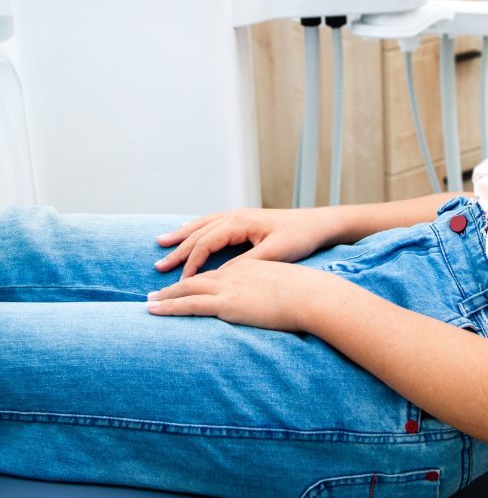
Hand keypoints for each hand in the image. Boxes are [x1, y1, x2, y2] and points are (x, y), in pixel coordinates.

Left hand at [147, 258, 329, 331]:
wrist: (312, 295)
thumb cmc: (307, 294)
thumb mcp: (286, 289)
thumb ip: (272, 294)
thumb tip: (270, 305)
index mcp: (248, 267)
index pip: (217, 273)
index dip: (198, 278)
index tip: (186, 286)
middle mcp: (234, 272)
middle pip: (196, 276)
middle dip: (174, 283)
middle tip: (155, 292)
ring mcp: (229, 286)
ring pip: (187, 287)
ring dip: (165, 295)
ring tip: (148, 303)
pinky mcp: (226, 302)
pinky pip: (189, 303)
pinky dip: (169, 306)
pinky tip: (154, 311)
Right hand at [155, 207, 330, 278]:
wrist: (319, 224)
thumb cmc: (300, 237)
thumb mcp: (275, 253)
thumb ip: (247, 263)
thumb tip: (221, 275)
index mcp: (240, 222)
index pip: (206, 243)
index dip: (191, 263)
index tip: (181, 282)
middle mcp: (236, 216)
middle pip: (199, 233)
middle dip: (178, 249)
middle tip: (158, 267)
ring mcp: (240, 216)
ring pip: (203, 225)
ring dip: (182, 235)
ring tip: (161, 242)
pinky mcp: (245, 220)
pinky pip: (213, 223)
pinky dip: (196, 229)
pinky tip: (188, 232)